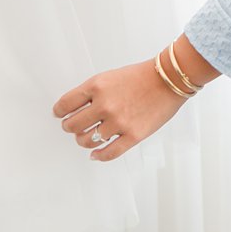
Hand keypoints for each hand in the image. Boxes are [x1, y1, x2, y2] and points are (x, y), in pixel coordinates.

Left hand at [52, 56, 188, 161]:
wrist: (171, 78)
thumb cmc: (143, 75)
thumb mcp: (111, 76)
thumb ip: (92, 92)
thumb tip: (74, 110)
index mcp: (97, 86)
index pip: (64, 105)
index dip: (59, 112)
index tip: (60, 115)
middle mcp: (105, 105)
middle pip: (72, 126)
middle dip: (71, 127)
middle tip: (75, 126)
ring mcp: (119, 122)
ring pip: (87, 141)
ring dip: (84, 140)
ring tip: (89, 137)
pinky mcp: (133, 135)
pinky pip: (108, 153)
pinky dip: (99, 156)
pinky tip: (96, 154)